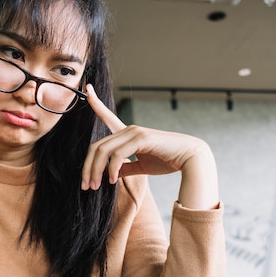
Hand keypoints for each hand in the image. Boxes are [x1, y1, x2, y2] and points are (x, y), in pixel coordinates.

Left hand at [81, 84, 218, 208]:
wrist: (190, 159)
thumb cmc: (168, 161)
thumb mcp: (142, 166)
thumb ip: (126, 168)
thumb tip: (112, 174)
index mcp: (128, 134)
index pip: (107, 117)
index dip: (96, 103)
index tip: (87, 89)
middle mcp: (128, 130)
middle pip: (96, 147)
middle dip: (87, 168)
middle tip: (85, 186)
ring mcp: (134, 132)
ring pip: (103, 151)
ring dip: (95, 171)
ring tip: (95, 186)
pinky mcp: (141, 139)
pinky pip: (117, 155)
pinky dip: (111, 170)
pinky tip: (112, 181)